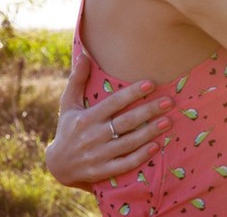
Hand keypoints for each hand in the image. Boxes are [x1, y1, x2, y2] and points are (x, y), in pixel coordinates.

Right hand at [45, 54, 172, 188]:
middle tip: (169, 102)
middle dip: (149, 111)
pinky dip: (141, 156)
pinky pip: (125, 164)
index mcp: (87, 118)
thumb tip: (84, 55)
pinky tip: (156, 146)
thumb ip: (77, 80)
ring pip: (129, 143)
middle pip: (126, 122)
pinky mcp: (102, 171)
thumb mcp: (68, 104)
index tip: (151, 84)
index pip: (114, 103)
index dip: (132, 93)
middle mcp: (93, 136)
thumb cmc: (67, 128)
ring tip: (168, 121)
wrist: (57, 166)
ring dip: (150, 132)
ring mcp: (98, 155)